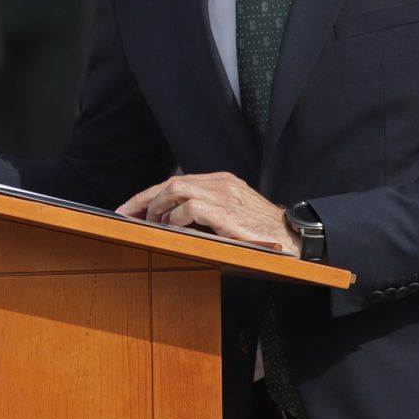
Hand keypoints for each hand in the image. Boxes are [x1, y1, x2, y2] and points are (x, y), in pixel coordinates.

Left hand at [115, 172, 299, 255]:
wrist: (293, 238)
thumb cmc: (260, 232)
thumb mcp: (230, 216)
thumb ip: (205, 214)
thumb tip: (170, 224)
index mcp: (220, 181)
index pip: (176, 181)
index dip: (150, 194)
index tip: (130, 207)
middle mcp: (220, 183)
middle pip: (171, 183)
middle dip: (144, 199)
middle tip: (126, 215)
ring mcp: (224, 195)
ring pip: (176, 189)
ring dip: (157, 208)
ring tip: (150, 225)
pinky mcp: (226, 212)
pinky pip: (191, 209)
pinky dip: (176, 219)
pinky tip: (173, 230)